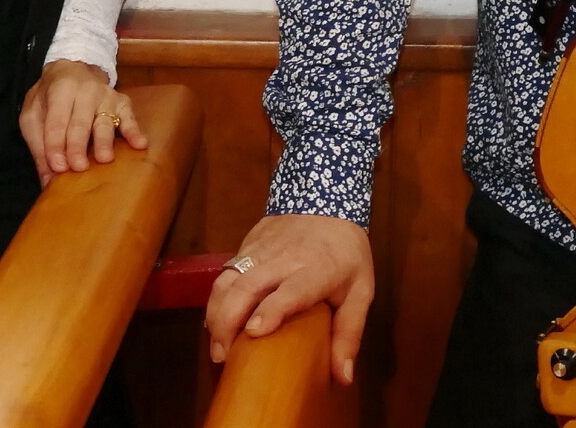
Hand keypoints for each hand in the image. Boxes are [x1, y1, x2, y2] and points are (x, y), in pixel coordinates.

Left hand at [17, 60, 145, 187]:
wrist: (71, 69)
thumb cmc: (49, 97)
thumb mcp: (33, 114)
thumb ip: (38, 146)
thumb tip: (47, 181)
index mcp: (60, 89)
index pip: (57, 121)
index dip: (55, 144)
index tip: (57, 167)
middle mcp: (85, 90)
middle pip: (80, 122)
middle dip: (78, 146)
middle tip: (78, 168)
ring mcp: (106, 95)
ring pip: (105, 121)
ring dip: (104, 141)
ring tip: (104, 159)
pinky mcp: (122, 102)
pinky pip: (129, 117)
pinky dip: (134, 130)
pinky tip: (139, 144)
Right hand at [204, 213, 373, 386]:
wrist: (327, 197)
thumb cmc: (346, 253)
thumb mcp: (360, 291)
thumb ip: (349, 333)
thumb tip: (343, 378)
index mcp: (316, 270)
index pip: (290, 290)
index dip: (271, 310)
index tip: (254, 332)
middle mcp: (284, 258)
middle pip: (247, 286)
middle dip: (229, 320)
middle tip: (222, 356)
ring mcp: (261, 249)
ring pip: (228, 278)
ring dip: (216, 311)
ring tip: (215, 343)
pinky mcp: (246, 243)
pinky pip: (225, 271)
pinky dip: (216, 297)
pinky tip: (215, 320)